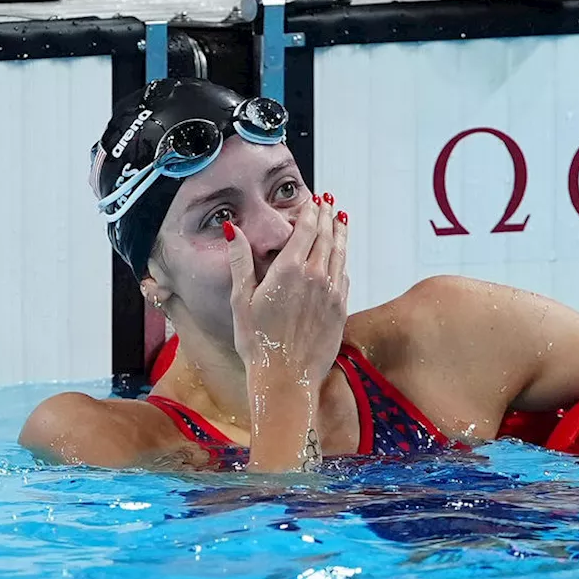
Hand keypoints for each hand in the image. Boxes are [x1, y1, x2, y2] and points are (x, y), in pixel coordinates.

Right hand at [226, 193, 349, 386]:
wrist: (285, 379)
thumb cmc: (256, 342)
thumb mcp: (240, 300)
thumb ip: (240, 262)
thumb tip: (233, 230)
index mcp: (290, 270)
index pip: (307, 230)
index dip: (313, 212)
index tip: (316, 199)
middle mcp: (316, 277)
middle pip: (327, 237)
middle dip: (328, 217)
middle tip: (330, 203)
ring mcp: (332, 293)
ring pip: (340, 254)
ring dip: (341, 234)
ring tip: (341, 220)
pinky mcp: (341, 310)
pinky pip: (344, 277)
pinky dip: (343, 261)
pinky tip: (341, 257)